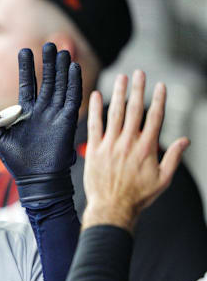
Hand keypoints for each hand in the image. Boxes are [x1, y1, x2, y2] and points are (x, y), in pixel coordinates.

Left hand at [0, 43, 81, 177]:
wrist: (34, 178)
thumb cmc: (15, 160)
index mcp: (25, 112)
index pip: (27, 84)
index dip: (26, 68)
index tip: (25, 50)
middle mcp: (42, 110)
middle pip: (46, 80)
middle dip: (47, 63)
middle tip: (47, 44)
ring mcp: (55, 114)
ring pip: (60, 86)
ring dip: (61, 68)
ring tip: (61, 50)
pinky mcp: (67, 121)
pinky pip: (72, 98)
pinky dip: (73, 83)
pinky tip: (72, 68)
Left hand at [82, 71, 188, 230]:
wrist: (112, 208)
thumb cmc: (138, 196)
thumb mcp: (163, 179)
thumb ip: (173, 157)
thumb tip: (186, 140)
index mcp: (146, 148)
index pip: (155, 117)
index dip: (158, 99)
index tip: (160, 85)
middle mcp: (129, 142)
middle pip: (134, 109)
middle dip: (137, 89)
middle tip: (139, 72)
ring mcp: (110, 145)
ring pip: (115, 113)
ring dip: (118, 93)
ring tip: (121, 77)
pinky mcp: (94, 149)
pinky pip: (94, 125)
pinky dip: (95, 109)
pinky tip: (95, 95)